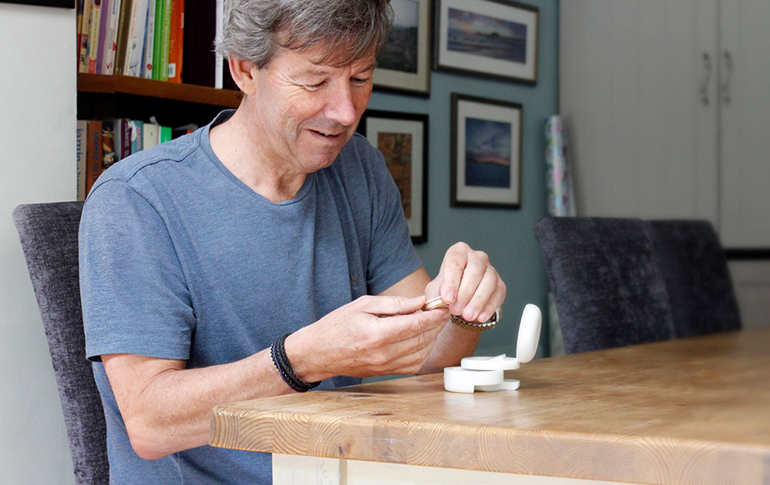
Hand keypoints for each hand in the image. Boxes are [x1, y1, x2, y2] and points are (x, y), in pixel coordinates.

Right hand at [288, 295, 448, 379]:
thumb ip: (394, 304)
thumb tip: (419, 302)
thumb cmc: (336, 326)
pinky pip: (413, 365)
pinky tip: (421, 340)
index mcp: (377, 334)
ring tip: (432, 324)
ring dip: (432, 339)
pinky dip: (423, 352)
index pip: (416, 325)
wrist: (317, 353)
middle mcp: (383, 353)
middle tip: (442, 312)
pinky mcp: (385, 373)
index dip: (433, 315)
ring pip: (421, 353)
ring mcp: (384, 366)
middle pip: (422, 339)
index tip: (442, 307)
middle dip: (436, 325)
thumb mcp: (362, 305)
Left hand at [425, 242, 505, 322]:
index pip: (455, 262)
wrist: (459, 300)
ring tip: (467, 315)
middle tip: (455, 310)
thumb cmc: (446, 290)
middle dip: (464, 293)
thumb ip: (436, 295)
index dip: (451, 282)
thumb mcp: (435, 291)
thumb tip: (443, 301)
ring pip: (489, 282)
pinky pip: (498, 295)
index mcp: (458, 252)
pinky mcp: (500, 285)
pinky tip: (479, 317)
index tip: (447, 299)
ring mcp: (491, 270)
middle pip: (474, 270)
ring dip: (477, 301)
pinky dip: (489, 307)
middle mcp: (477, 257)